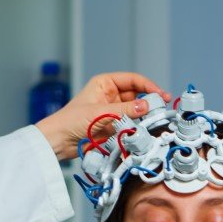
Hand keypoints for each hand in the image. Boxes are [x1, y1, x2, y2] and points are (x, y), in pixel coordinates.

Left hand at [35, 71, 171, 159]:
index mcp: (105, 84)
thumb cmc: (71, 121)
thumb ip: (124, 109)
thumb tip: (146, 106)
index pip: (133, 80)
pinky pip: (131, 123)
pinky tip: (145, 129)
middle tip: (163, 108)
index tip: (161, 95)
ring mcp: (113, 110)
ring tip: (155, 120)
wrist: (59, 141)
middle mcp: (111, 95)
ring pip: (135, 110)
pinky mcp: (114, 125)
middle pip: (137, 95)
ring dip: (144, 115)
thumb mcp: (100, 112)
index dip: (148, 86)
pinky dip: (138, 126)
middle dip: (149, 101)